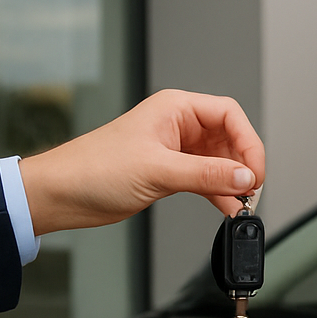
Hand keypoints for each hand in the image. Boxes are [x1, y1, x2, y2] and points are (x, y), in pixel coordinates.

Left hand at [19, 89, 265, 233]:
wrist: (61, 194)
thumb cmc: (93, 168)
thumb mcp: (158, 170)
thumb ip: (206, 174)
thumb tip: (245, 178)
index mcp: (175, 108)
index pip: (229, 115)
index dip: (248, 142)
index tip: (254, 171)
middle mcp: (178, 126)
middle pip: (230, 139)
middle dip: (243, 165)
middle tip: (251, 191)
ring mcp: (175, 150)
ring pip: (220, 162)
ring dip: (232, 183)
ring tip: (241, 204)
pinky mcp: (169, 173)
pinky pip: (206, 180)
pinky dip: (219, 194)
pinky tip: (227, 208)